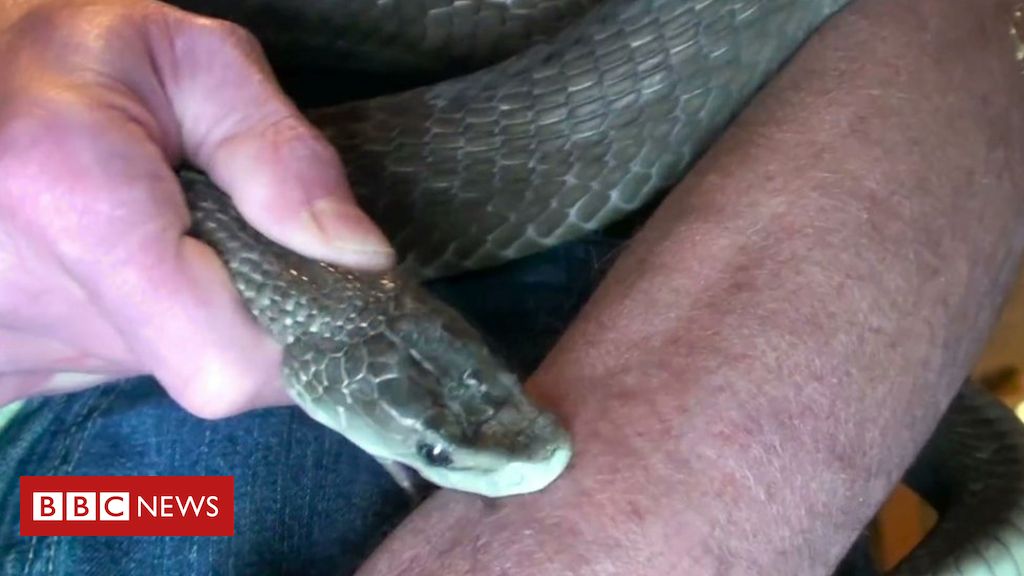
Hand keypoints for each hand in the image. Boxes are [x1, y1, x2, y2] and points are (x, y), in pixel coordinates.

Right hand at [0, 0, 393, 416]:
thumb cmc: (76, 55)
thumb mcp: (195, 64)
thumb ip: (282, 156)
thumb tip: (359, 257)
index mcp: (77, 203)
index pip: (226, 366)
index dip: (289, 339)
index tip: (305, 279)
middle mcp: (21, 291)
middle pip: (201, 371)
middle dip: (244, 313)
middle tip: (225, 232)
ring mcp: (0, 342)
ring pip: (158, 374)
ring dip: (186, 317)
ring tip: (155, 235)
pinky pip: (105, 372)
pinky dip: (135, 328)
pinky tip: (110, 264)